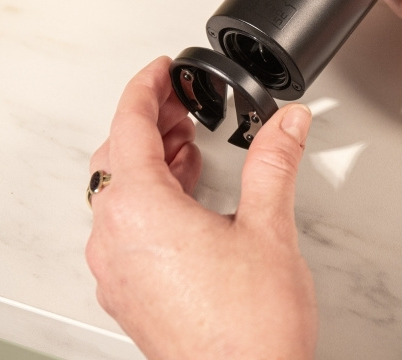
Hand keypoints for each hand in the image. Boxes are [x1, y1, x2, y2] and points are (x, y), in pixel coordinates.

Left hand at [86, 57, 317, 359]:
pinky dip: (147, 198)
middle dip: (147, 122)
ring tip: (186, 144)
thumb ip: (274, 163)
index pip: (127, 126)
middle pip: (115, 157)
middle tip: (180, 102)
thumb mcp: (269, 230)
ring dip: (148, 160)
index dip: (145, 88)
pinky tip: (184, 198)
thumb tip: (287, 122)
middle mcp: (115, 239)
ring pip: (116, 194)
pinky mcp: (127, 294)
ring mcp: (116, 271)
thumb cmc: (248, 331)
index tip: (161, 70)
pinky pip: (123, 228)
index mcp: (140, 211)